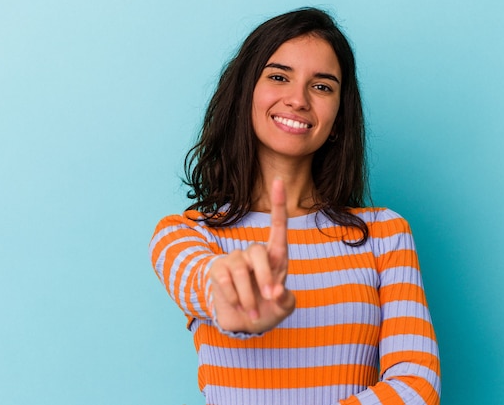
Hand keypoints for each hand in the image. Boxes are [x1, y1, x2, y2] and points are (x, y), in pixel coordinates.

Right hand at [209, 178, 295, 333]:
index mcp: (276, 257)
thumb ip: (285, 301)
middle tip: (270, 298)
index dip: (278, 204)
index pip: (278, 226)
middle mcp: (255, 254)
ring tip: (253, 313)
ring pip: (239, 269)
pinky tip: (238, 306)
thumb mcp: (282, 309)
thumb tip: (278, 293)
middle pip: (258, 252)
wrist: (242, 323)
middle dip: (264, 276)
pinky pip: (224, 278)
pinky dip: (234, 297)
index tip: (279, 181)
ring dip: (248, 295)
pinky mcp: (218, 270)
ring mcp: (234, 259)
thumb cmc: (268, 310)